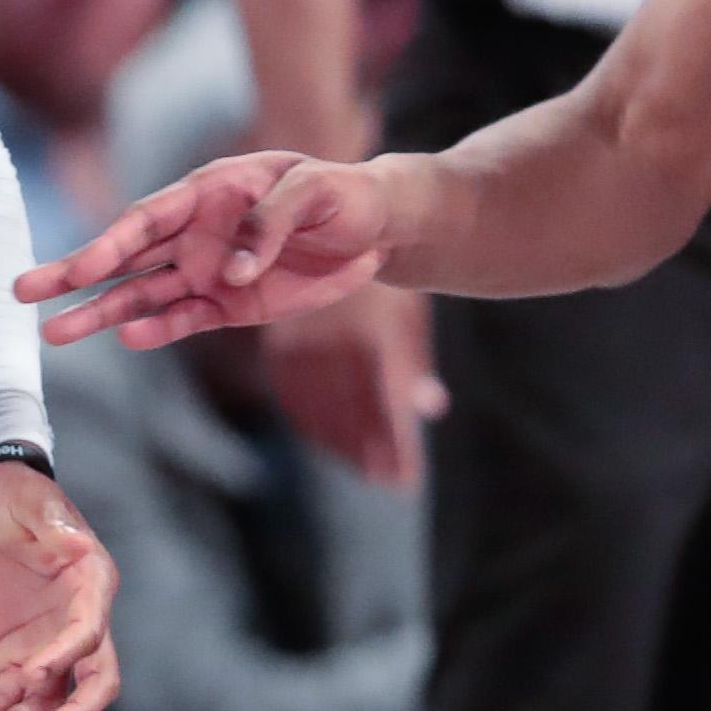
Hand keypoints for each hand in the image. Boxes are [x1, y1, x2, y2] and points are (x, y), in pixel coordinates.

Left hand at [0, 460, 119, 710]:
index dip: (66, 657)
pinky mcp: (16, 654)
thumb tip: (77, 545)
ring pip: (47, 699)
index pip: (89, 633)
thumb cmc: (16, 495)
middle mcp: (78, 622)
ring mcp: (48, 644)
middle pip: (92, 682)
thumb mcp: (31, 501)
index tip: (32, 672)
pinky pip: (10, 695)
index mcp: (90, 584)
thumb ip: (51, 523)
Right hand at [19, 153, 396, 350]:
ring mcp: (206, 271)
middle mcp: (194, 232)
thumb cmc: (340, 194)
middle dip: (73, 274)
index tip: (79, 268)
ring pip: (141, 293)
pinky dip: (156, 331)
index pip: (147, 219)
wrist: (374, 227)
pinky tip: (127, 339)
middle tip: (21, 291)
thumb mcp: (314, 191)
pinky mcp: (228, 305)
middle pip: (124, 255)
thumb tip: (228, 273)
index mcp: (207, 192)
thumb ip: (270, 223)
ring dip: (100, 312)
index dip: (110, 243)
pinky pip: (183, 319)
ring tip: (54, 333)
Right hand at [263, 284, 448, 487]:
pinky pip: (293, 396)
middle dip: (373, 452)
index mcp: (373, 337)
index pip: (385, 407)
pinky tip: (327, 439)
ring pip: (321, 411)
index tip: (406, 478)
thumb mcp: (405, 310)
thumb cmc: (380, 275)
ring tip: (365, 470)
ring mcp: (303, 346)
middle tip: (388, 482)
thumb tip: (432, 409)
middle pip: (354, 415)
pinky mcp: (279, 344)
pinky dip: (311, 423)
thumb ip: (415, 361)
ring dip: (343, 445)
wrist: (324, 229)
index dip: (395, 445)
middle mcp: (335, 345)